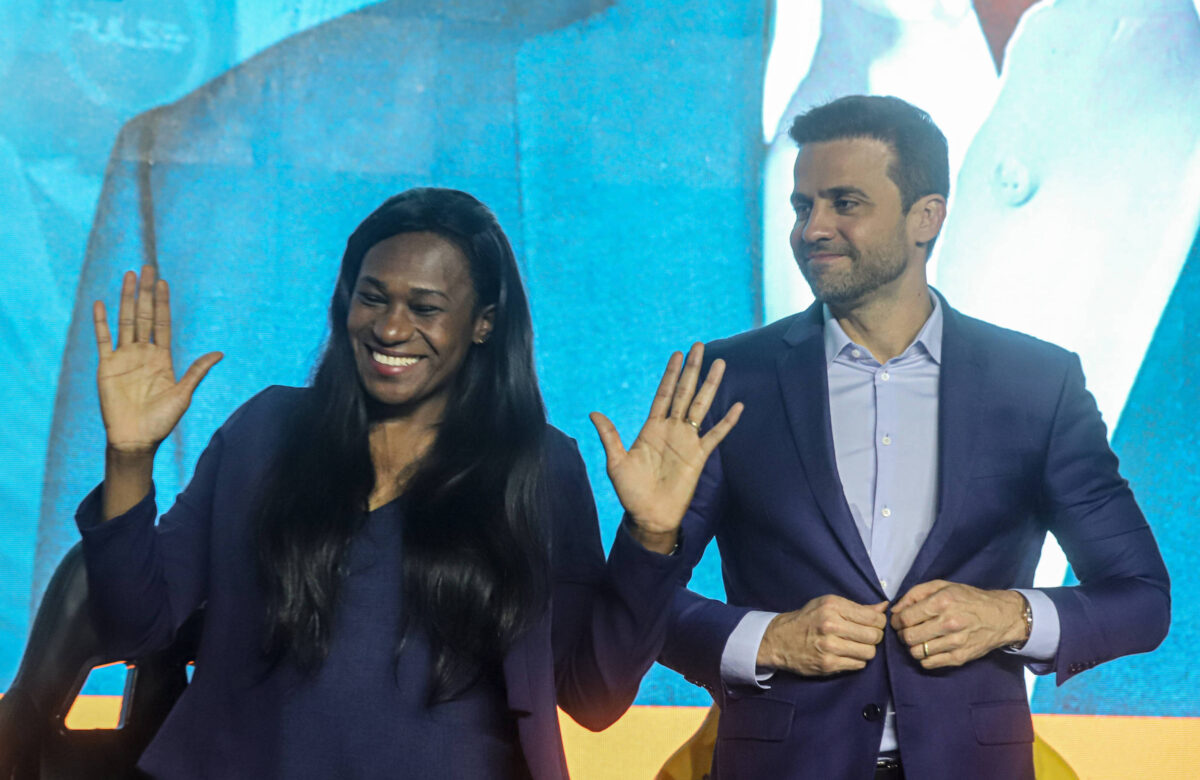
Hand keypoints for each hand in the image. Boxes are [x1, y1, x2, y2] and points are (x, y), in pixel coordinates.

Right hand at [94, 266, 222, 455]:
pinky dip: (101, 321)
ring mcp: (124, 358)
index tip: (163, 282)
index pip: (163, 323)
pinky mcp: (106, 366)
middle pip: (144, 315)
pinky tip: (100, 303)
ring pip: (125, 321)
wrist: (136, 438)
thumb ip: (197, 370)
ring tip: (128, 276)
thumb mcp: (184, 393)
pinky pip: (103, 339)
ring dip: (126, 299)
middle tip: (147, 268)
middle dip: (146, 292)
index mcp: (162, 358)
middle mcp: (143, 353)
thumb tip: (220, 353)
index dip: (164, 303)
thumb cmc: (162, 420)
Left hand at [589, 343, 742, 552]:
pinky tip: (737, 406)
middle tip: (700, 346)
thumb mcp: (616, 462)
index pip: (663, 394)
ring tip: (720, 364)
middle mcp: (671, 429)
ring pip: (701, 406)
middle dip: (692, 370)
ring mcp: (687, 441)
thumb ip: (610, 436)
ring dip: (710, 386)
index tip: (677, 354)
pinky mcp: (699, 456)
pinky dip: (726, 421)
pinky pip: (715, 435)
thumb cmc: (631, 492)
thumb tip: (594, 413)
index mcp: (651, 428)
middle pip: (684, 392)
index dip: (670, 374)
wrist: (650, 516)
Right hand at [757, 595, 887, 675]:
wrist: (780, 639)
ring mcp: (830, 647)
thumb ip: (856, 607)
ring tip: (857, 646)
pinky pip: (858, 665)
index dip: (879, 622)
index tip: (874, 624)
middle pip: (874, 636)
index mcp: (833, 606)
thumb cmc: (807, 619)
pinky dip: (857, 660)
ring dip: (867, 650)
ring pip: (869, 652)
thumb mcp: (828, 604)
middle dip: (875, 637)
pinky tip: (848, 655)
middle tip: (867, 636)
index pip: (873, 618)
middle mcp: (831, 625)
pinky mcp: (828, 664)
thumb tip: (884, 607)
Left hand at [890, 580, 1027, 668]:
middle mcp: (949, 623)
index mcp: (942, 602)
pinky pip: (930, 663)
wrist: (1001, 617)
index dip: (896, 621)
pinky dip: (924, 658)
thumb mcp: (942, 586)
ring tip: (918, 640)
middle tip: (906, 631)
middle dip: (902, 635)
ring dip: (912, 647)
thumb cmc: (968, 599)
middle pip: (909, 637)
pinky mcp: (960, 657)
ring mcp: (955, 642)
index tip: (897, 621)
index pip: (905, 618)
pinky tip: (929, 648)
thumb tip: (895, 610)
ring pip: (917, 652)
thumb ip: (915, 594)